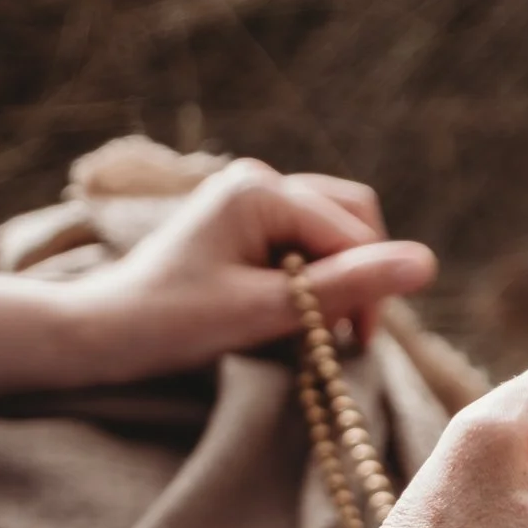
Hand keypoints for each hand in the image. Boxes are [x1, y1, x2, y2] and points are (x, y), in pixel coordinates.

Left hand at [80, 159, 436, 384]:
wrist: (100, 333)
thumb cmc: (172, 324)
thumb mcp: (265, 312)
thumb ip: (347, 287)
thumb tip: (427, 264)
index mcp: (261, 189)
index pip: (352, 231)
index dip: (367, 288)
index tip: (354, 347)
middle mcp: (259, 179)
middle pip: (352, 218)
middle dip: (359, 276)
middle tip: (342, 339)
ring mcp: (251, 198)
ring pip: (333, 232)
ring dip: (337, 280)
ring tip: (314, 332)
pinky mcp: (245, 223)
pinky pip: (305, 243)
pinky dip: (311, 281)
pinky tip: (289, 318)